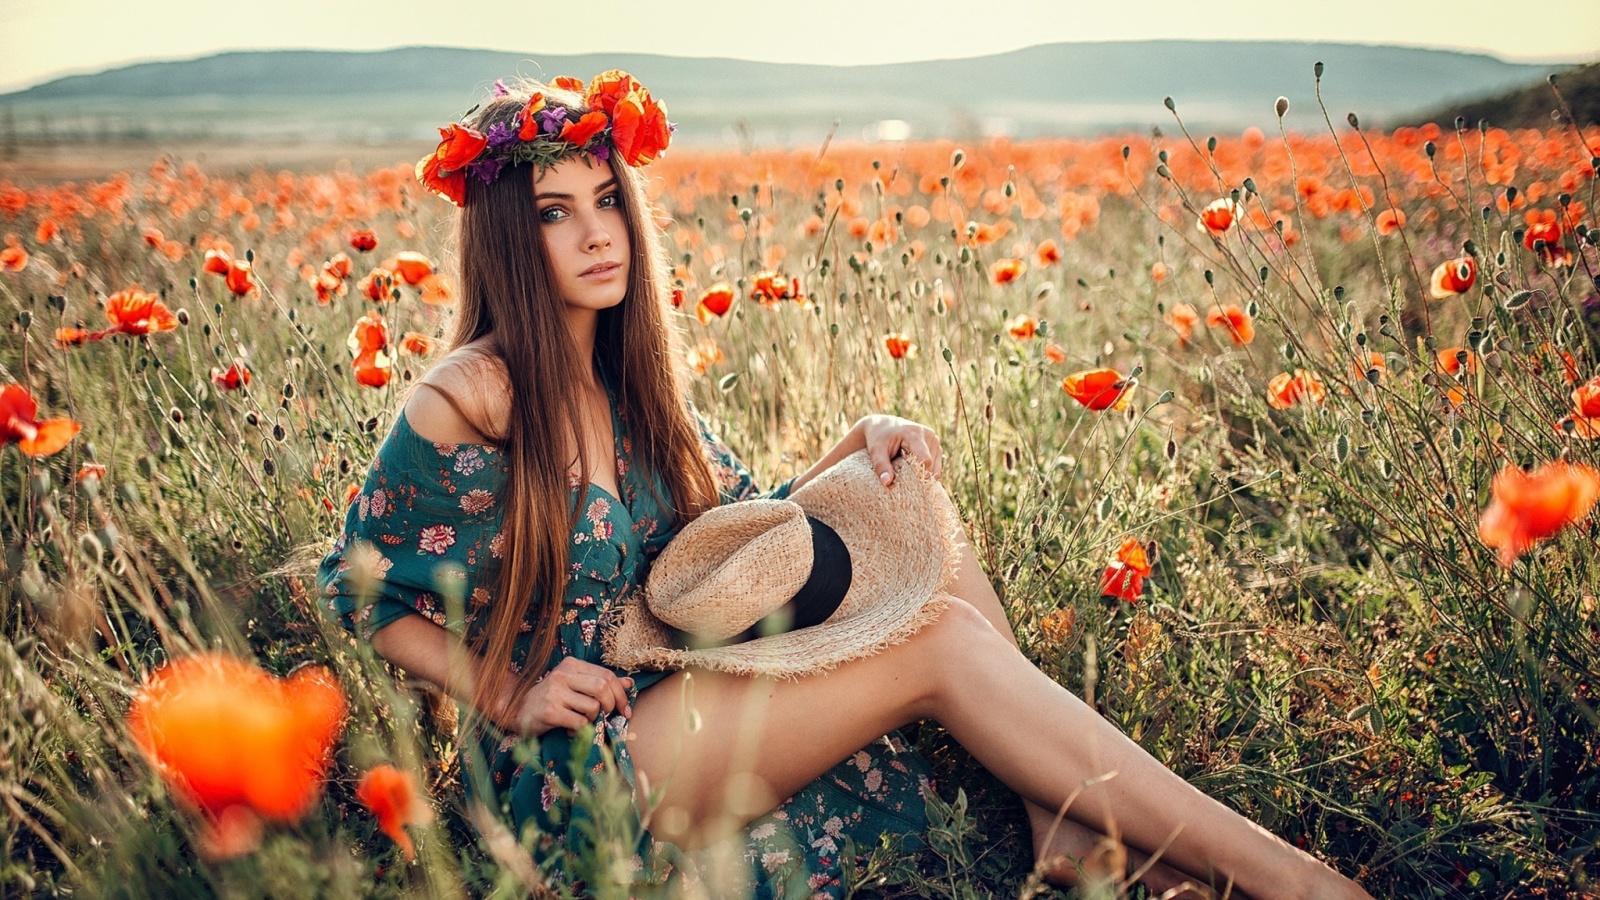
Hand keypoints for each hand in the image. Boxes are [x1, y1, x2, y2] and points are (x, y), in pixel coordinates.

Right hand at [500, 657, 633, 736]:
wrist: (515, 709)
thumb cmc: (550, 698)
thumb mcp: (575, 685)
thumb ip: (600, 682)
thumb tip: (630, 683)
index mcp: (571, 665)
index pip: (607, 675)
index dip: (621, 694)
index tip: (625, 710)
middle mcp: (563, 675)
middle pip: (603, 688)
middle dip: (612, 706)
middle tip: (607, 716)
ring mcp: (555, 693)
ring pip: (593, 707)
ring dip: (593, 719)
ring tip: (582, 722)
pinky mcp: (549, 711)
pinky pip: (580, 722)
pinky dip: (581, 731)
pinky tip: (570, 730)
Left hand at [858, 415, 941, 485]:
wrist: (883, 425)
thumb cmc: (878, 438)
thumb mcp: (876, 451)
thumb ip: (881, 466)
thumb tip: (886, 483)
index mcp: (915, 434)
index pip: (925, 459)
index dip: (916, 473)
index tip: (903, 479)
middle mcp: (929, 435)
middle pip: (931, 465)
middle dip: (918, 474)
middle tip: (902, 473)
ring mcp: (934, 440)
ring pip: (935, 468)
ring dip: (922, 473)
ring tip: (907, 467)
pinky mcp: (936, 445)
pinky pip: (936, 466)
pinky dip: (926, 470)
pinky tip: (913, 467)